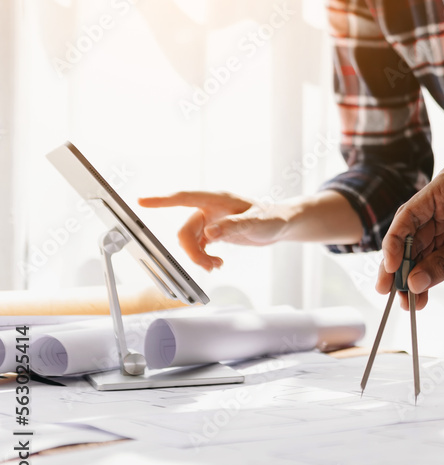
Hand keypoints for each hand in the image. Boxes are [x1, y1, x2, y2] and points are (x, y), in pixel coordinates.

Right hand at [138, 191, 289, 269]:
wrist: (282, 224)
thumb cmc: (272, 218)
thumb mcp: (256, 223)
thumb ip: (233, 227)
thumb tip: (210, 234)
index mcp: (217, 199)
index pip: (184, 197)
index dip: (162, 200)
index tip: (141, 202)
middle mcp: (209, 209)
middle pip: (186, 231)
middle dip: (192, 252)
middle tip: (209, 267)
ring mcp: (210, 221)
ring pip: (190, 241)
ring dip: (198, 257)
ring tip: (216, 266)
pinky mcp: (214, 232)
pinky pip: (198, 246)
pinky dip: (203, 258)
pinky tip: (216, 264)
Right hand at [376, 167, 443, 303]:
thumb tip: (413, 284)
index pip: (409, 215)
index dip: (395, 244)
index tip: (390, 270)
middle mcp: (442, 197)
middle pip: (411, 234)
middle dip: (401, 265)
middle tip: (386, 292)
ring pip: (421, 247)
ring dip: (413, 274)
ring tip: (406, 302)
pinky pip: (435, 253)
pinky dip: (428, 273)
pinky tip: (419, 294)